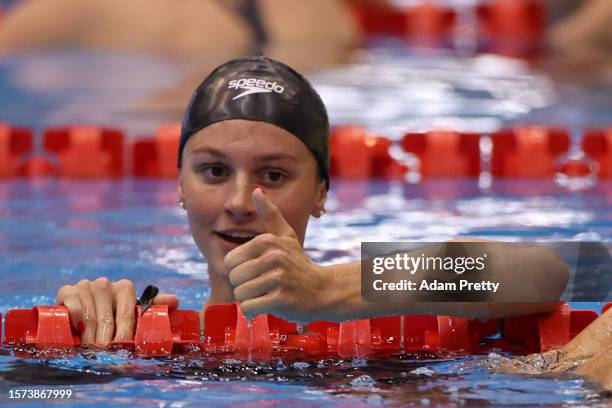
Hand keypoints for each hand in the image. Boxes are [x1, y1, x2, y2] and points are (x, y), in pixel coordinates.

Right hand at [56, 278, 178, 345]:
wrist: (80, 311)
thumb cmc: (112, 314)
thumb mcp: (132, 312)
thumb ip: (153, 307)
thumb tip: (174, 301)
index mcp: (124, 288)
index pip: (127, 311)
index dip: (126, 331)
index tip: (124, 347)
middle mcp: (105, 284)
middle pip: (107, 316)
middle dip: (106, 339)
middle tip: (106, 355)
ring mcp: (85, 286)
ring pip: (89, 314)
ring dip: (90, 335)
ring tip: (91, 350)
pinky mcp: (67, 290)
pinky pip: (73, 302)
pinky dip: (75, 315)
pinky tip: (77, 329)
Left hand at [224, 187, 333, 323]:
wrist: (323, 291)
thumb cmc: (299, 263)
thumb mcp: (285, 236)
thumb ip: (269, 214)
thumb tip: (256, 190)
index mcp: (267, 241)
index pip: (229, 261)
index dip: (239, 270)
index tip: (258, 272)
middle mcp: (272, 257)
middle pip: (233, 278)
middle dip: (244, 286)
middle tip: (263, 285)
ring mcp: (278, 278)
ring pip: (240, 294)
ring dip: (250, 299)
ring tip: (267, 294)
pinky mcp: (281, 299)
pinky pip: (249, 308)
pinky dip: (255, 311)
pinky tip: (269, 304)